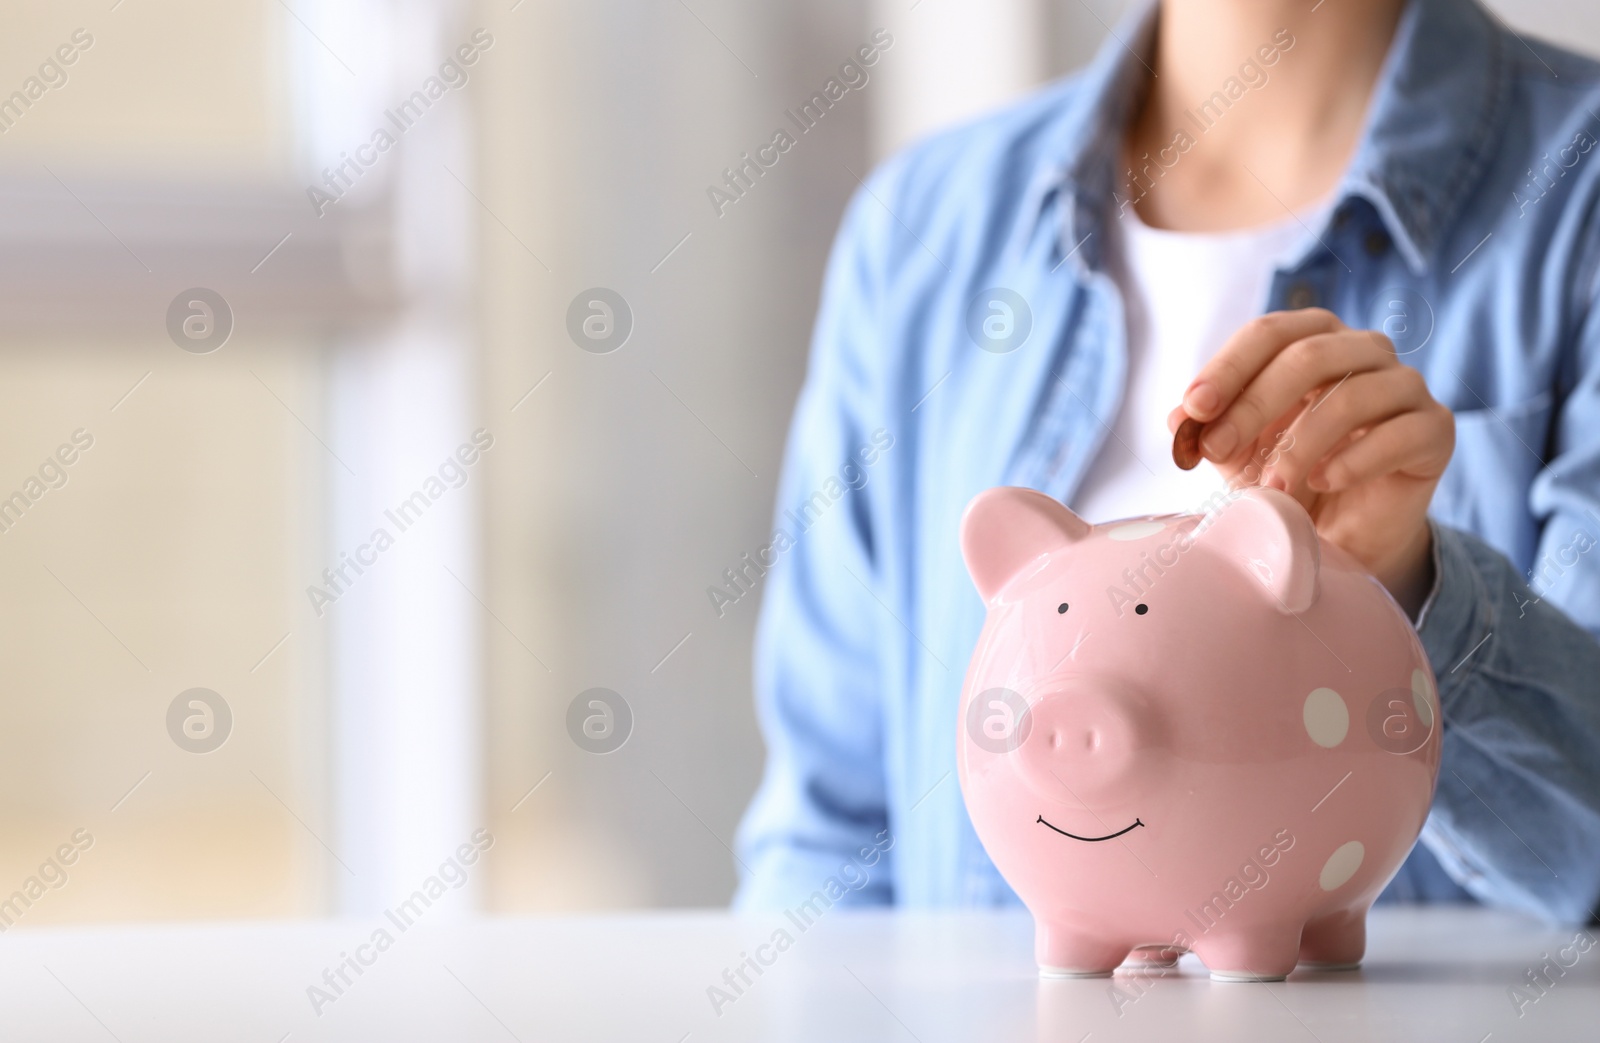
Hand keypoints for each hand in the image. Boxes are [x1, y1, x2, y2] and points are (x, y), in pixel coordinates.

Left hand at [1167, 308, 1455, 615]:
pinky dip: (1354, 461)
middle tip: (1217, 449)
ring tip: (1272, 486)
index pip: (1270, 333)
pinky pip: (1399, 434)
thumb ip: (1212, 428)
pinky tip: (1324, 483)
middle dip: (1253, 404)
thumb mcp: (1238, 453)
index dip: (1228, 367)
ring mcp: (1405, 387)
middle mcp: (1364, 351)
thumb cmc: (1288, 477)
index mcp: (1314, 339)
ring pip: (1353, 395)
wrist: (1345, 534)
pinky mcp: (1435, 430)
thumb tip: (1181, 418)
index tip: (1193, 409)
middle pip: (1309, 356)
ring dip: (1302, 443)